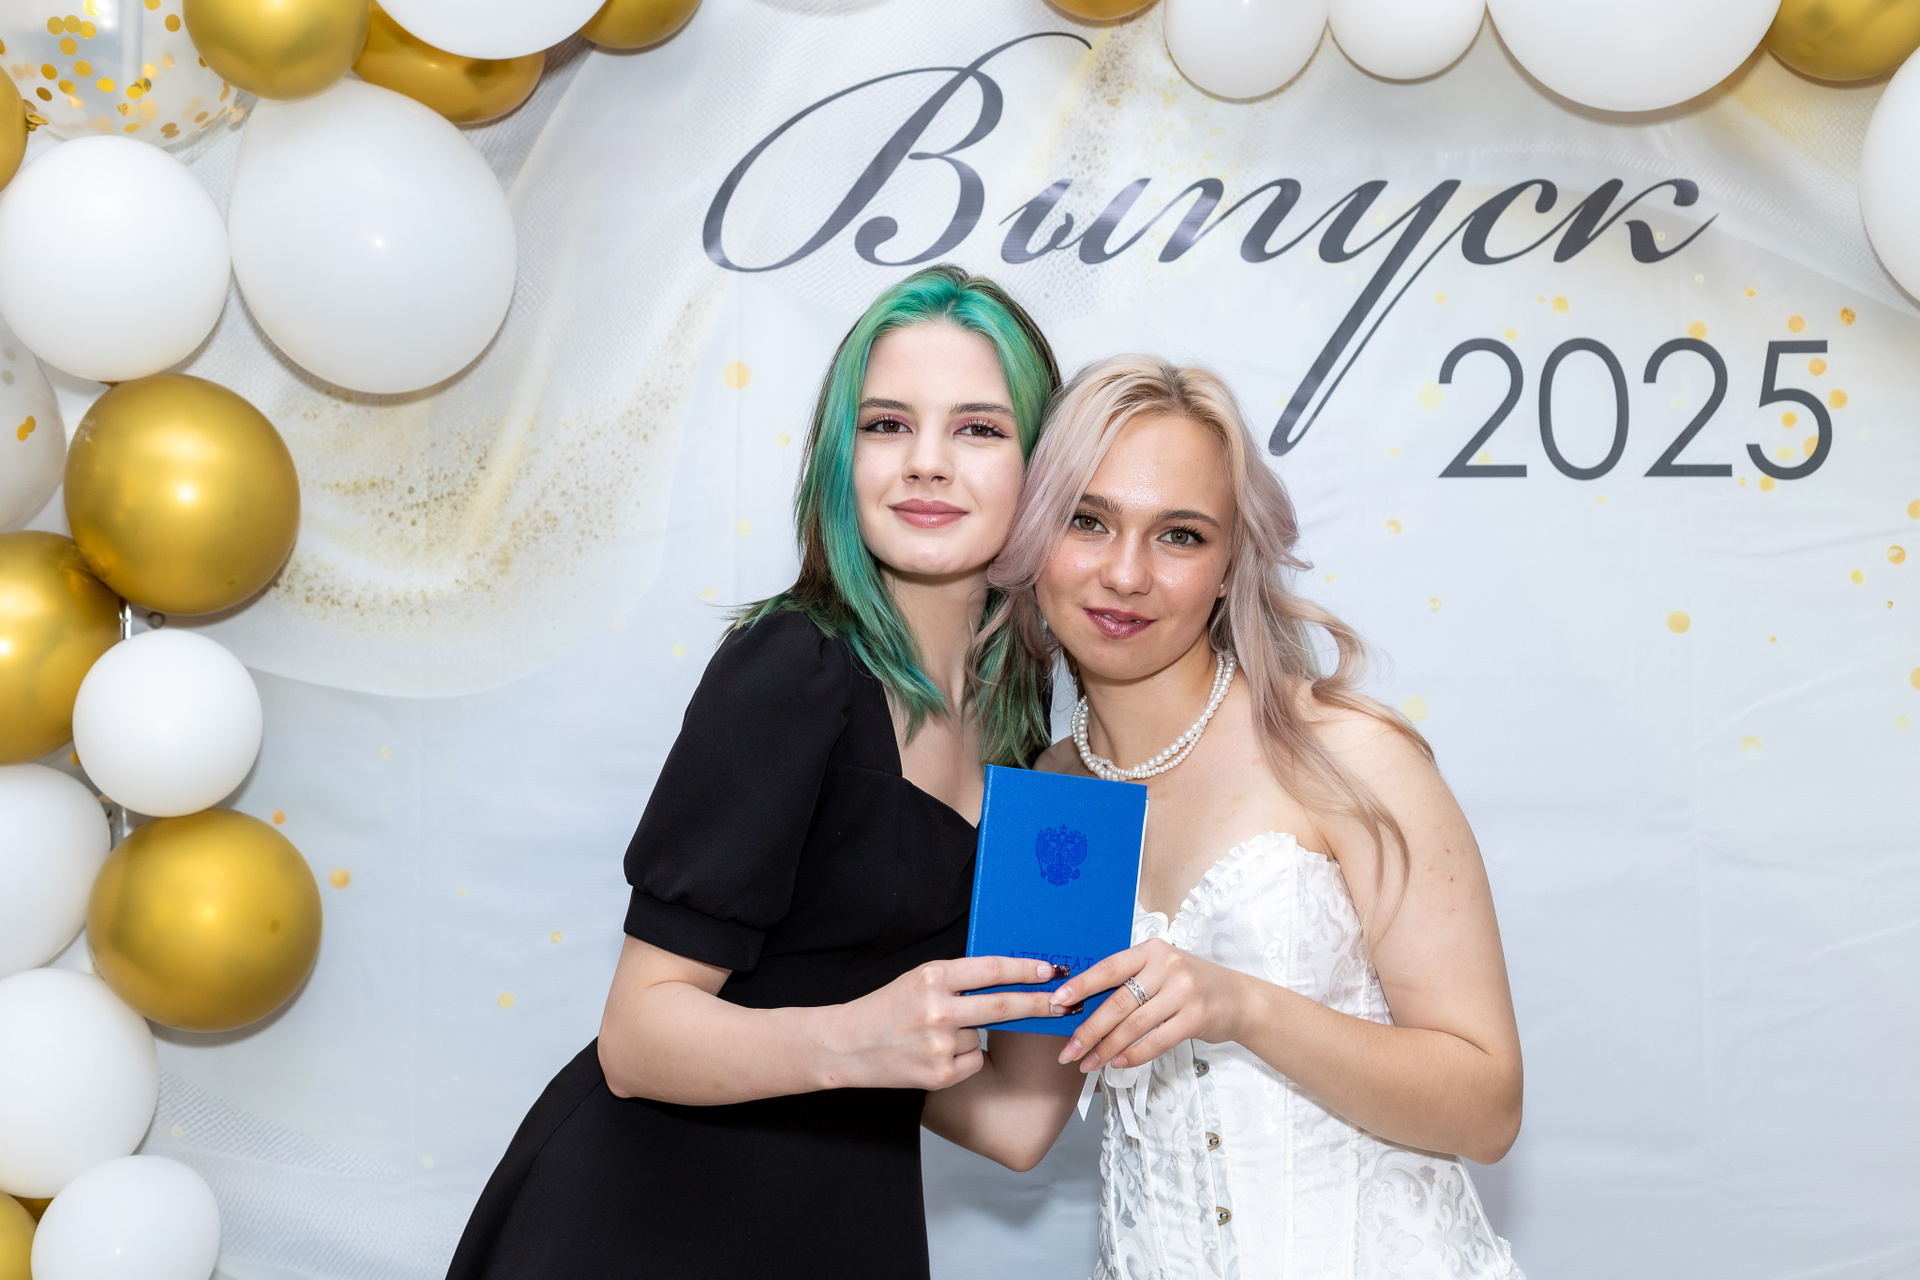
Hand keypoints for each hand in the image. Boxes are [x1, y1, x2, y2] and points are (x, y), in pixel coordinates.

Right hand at [824, 957, 1065, 1090]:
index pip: (992, 969)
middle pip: (1005, 1005)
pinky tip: (934, 1054)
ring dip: (972, 1034)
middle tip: (1065, 1003)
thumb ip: (959, 978)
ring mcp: (940, 1044)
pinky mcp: (941, 1074)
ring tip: (934, 1035)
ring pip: (982, 1036)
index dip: (1026, 969)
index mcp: (932, 976)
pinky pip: (973, 1061)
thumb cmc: (887, 1008)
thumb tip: (1010, 979)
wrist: (847, 1045)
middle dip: (1041, 1004)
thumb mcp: (919, 980)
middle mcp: (938, 1008)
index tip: (1052, 970)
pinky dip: (962, 1059)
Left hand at [1050, 939, 1247, 1072]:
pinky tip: (1118, 1063)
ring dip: (1107, 1049)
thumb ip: (1132, 981)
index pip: (1108, 968)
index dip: (1081, 985)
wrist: (1240, 998)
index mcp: (1151, 951)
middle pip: (1118, 1003)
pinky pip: (1155, 1041)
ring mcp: (1183, 991)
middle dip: (1089, 1030)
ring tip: (1088, 1064)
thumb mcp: (1163, 970)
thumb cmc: (1193, 985)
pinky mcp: (1195, 1017)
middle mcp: (1166, 966)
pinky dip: (1133, 1055)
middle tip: (1068, 1051)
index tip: (1057, 1002)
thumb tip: (1086, 1005)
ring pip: (1133, 1025)